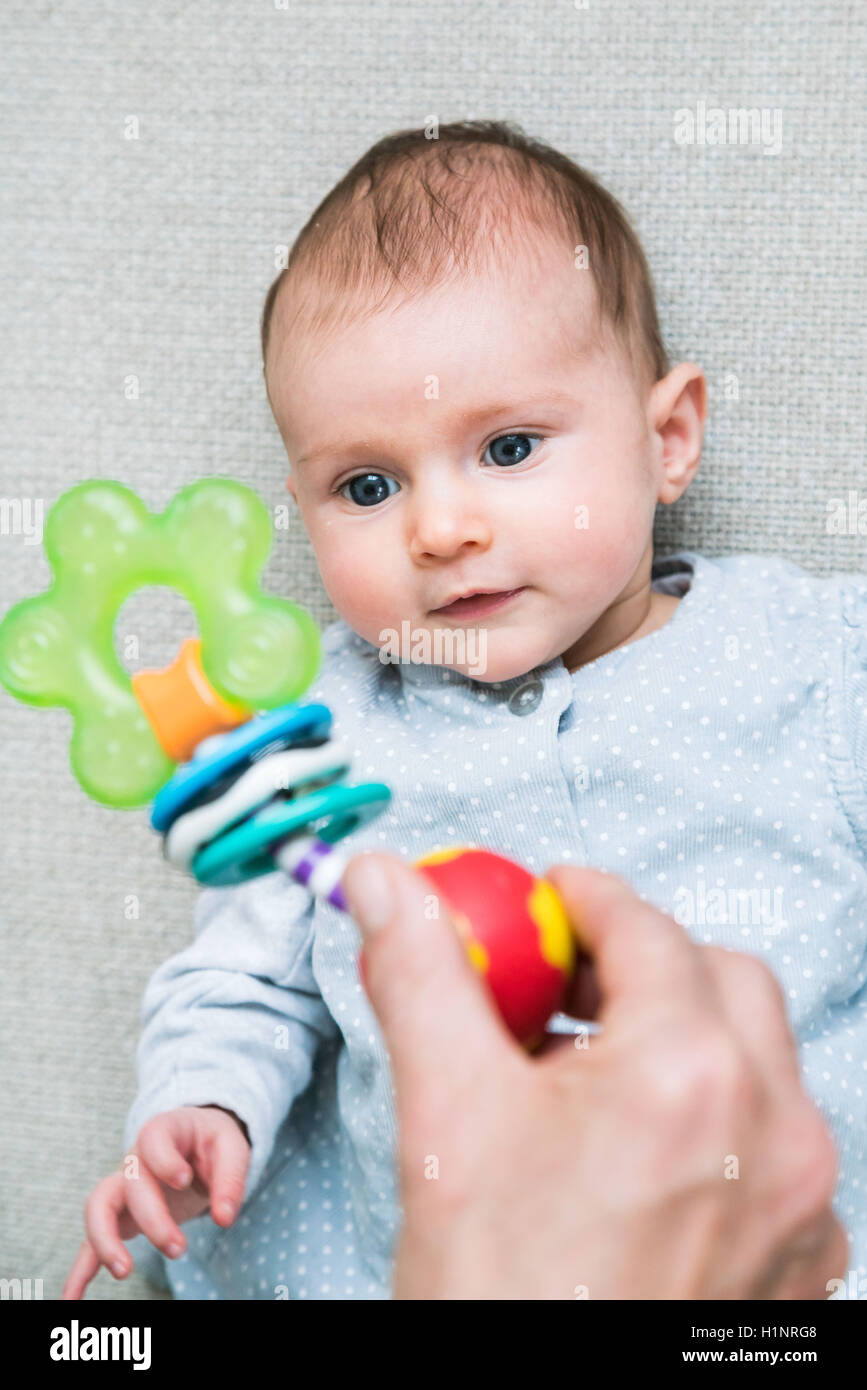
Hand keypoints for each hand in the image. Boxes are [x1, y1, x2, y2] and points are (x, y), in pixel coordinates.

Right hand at [61, 1104, 250, 1299]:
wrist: (196, 1146)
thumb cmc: (212, 1144)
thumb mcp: (232, 1147)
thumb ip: (231, 1179)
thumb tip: (224, 1218)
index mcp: (163, 1132)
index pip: (152, 1138)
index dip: (163, 1159)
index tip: (182, 1179)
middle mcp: (136, 1159)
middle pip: (130, 1184)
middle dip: (152, 1219)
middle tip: (179, 1248)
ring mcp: (122, 1188)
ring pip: (98, 1208)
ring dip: (106, 1240)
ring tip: (124, 1271)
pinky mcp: (119, 1218)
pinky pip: (92, 1242)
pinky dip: (81, 1270)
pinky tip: (73, 1299)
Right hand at [341, 852, 848, 1299]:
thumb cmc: (498, 1294)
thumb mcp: (446, 1115)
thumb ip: (420, 974)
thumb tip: (382, 881)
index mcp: (686, 1073)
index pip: (646, 928)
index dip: (586, 901)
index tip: (548, 902)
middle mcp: (770, 1128)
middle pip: (721, 980)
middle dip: (644, 962)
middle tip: (567, 985)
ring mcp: (799, 1200)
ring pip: (759, 1059)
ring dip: (684, 1036)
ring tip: (593, 1075)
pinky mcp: (803, 1257)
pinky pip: (777, 1142)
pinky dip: (719, 1118)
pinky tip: (643, 1154)